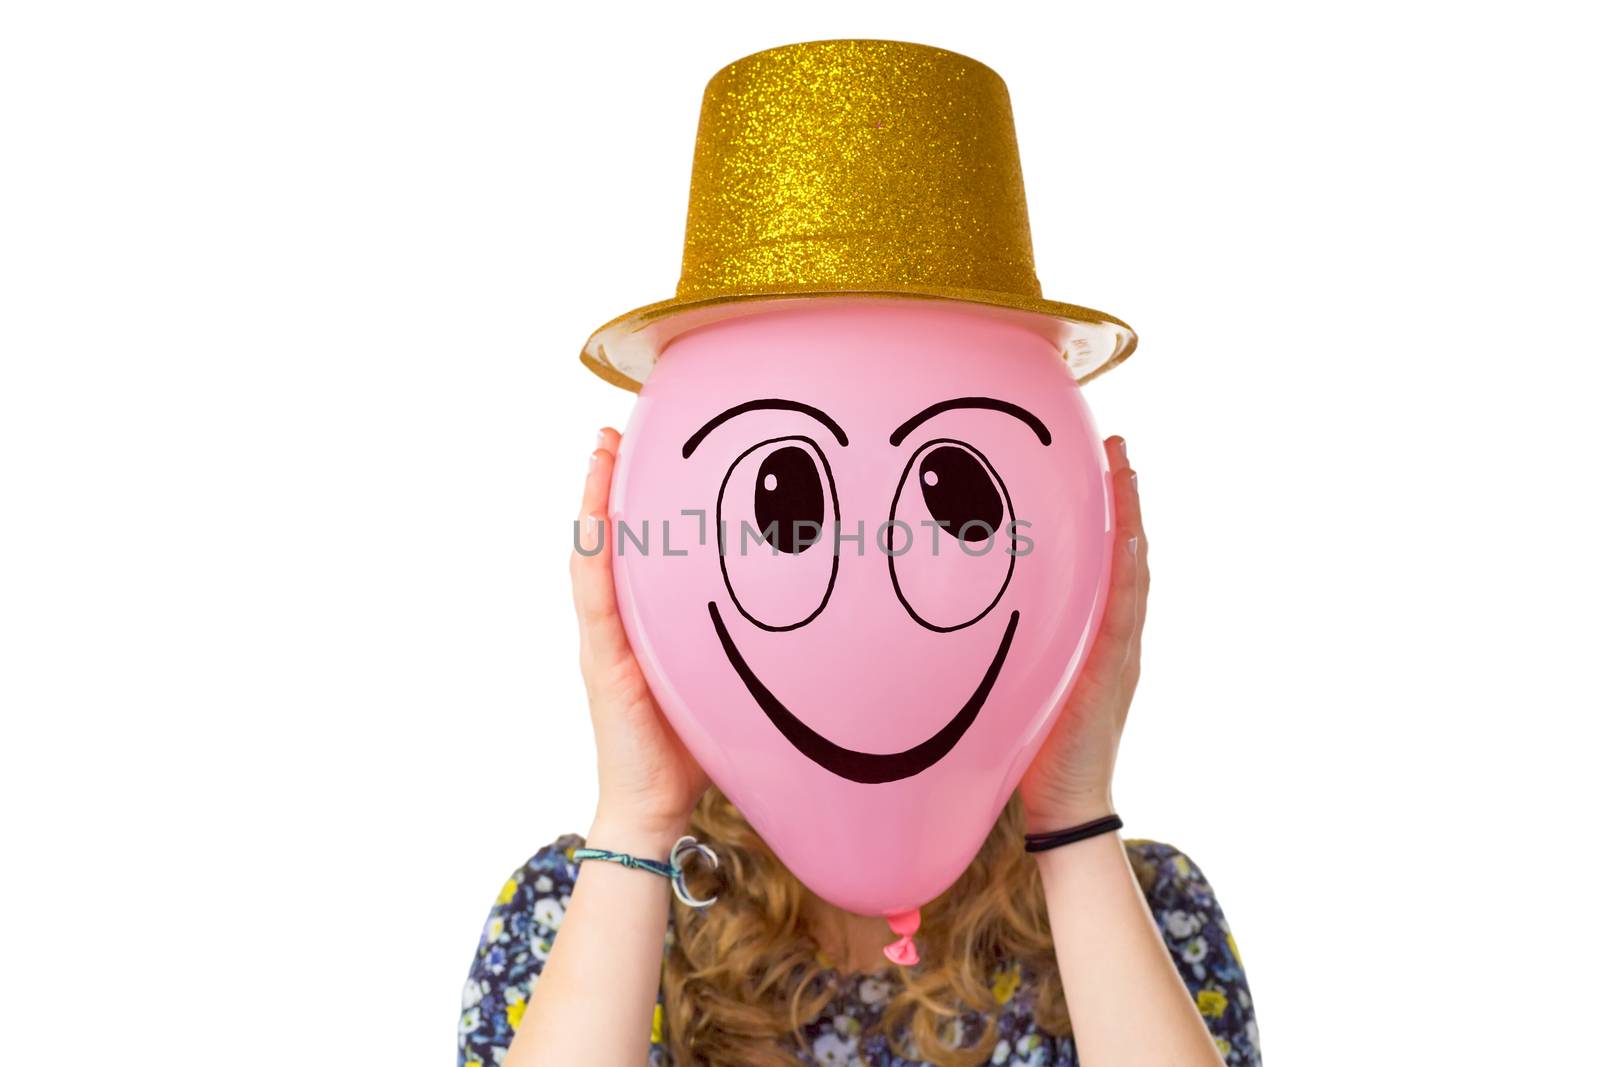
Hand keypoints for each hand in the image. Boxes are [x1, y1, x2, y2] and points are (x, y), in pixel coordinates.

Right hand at [571, 428, 708, 842]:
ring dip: (595, 500)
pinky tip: (596, 516)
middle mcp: (616, 625)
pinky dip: (593, 552)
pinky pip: (593, 596)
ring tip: (602, 448)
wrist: (654, 809)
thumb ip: (743, 645)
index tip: (644, 449)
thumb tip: (812, 616)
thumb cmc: (694, 749)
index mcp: (643, 626)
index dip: (635, 500)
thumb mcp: (723, 680)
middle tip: (618, 427)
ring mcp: (603, 641)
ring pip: (593, 556)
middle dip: (610, 482)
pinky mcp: (602, 661)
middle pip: (608, 539)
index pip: (634, 550)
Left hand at [1019, 435, 1149, 832]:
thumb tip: (953, 611)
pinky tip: (1128, 537)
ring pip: (1133, 571)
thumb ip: (1004, 643)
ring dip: (1132, 518)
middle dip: (1125, 497)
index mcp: (1093, 634)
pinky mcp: (1113, 672)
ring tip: (1127, 467)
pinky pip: (1125, 613)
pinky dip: (1130, 573)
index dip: (1106, 511)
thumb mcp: (1017, 679)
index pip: (1104, 559)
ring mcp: (1120, 651)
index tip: (1099, 460)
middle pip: (1126, 552)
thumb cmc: (1031, 747)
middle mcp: (1114, 635)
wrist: (1063, 804)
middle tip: (1118, 443)